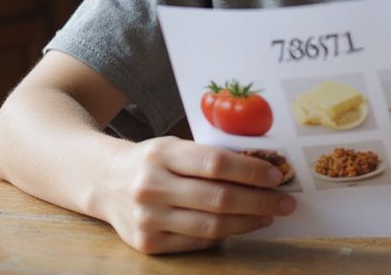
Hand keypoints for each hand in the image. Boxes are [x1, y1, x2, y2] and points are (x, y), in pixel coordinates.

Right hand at [93, 136, 296, 253]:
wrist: (105, 182)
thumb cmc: (152, 161)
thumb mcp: (174, 146)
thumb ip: (209, 157)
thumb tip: (261, 171)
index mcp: (162, 154)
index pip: (215, 163)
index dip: (251, 171)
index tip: (276, 176)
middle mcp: (152, 186)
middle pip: (218, 198)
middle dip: (259, 201)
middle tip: (285, 202)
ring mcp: (148, 218)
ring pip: (211, 226)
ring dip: (247, 222)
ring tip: (268, 216)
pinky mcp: (147, 243)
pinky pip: (196, 242)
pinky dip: (223, 235)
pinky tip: (239, 227)